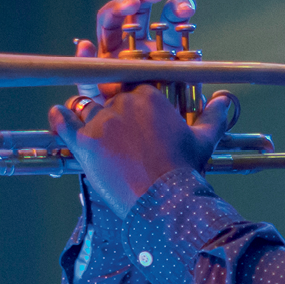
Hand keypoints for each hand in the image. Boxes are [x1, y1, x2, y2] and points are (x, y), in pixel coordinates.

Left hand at [51, 0, 221, 215]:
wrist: (164, 200)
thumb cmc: (184, 169)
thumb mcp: (204, 139)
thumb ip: (214, 116)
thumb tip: (227, 99)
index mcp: (149, 96)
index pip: (133, 83)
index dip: (130, 92)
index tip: (131, 102)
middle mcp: (122, 103)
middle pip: (107, 94)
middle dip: (110, 105)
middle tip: (116, 122)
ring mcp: (101, 122)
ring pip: (86, 107)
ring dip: (88, 116)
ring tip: (96, 130)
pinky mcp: (84, 142)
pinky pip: (64, 122)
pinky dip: (59, 117)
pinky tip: (58, 114)